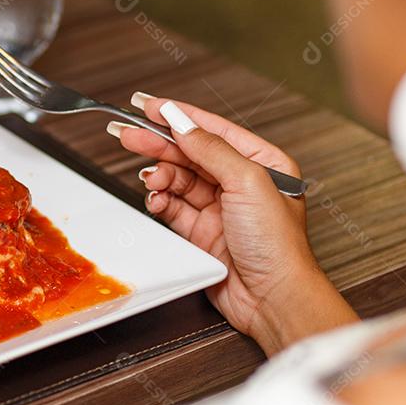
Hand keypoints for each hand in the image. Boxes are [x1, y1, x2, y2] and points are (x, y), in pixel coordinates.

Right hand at [111, 92, 357, 355]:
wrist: (273, 298)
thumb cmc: (278, 246)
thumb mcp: (248, 183)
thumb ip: (211, 149)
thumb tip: (182, 123)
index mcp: (262, 163)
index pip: (211, 130)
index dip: (177, 115)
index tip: (147, 105)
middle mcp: (240, 183)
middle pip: (189, 152)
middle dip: (158, 143)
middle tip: (127, 134)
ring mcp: (219, 207)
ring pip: (178, 179)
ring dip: (160, 176)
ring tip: (151, 179)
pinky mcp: (201, 231)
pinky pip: (172, 206)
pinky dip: (160, 200)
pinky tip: (156, 199)